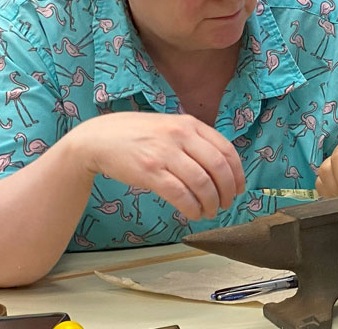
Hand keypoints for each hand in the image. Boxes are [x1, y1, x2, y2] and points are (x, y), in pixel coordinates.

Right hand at [63, 112, 244, 220]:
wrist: (98, 138)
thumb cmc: (137, 134)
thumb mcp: (170, 126)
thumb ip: (193, 140)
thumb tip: (220, 168)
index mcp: (190, 123)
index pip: (226, 149)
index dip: (237, 173)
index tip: (239, 188)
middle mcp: (180, 135)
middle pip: (218, 167)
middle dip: (227, 191)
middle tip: (226, 204)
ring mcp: (165, 152)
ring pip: (202, 183)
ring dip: (211, 202)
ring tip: (210, 212)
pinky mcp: (150, 170)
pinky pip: (180, 194)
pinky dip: (192, 207)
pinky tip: (193, 214)